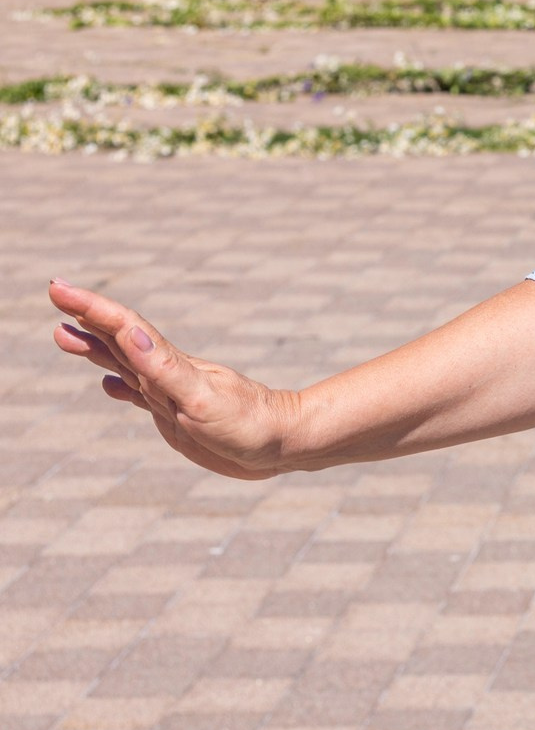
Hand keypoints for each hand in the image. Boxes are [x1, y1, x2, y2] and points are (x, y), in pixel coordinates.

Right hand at [48, 282, 298, 478]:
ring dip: (95, 346)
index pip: (123, 327)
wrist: (283, 443)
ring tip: (64, 334)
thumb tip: (128, 331)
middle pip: (119, 338)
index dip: (90, 307)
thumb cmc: (248, 424)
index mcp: (169, 366)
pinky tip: (107, 383)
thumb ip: (165, 367)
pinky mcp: (177, 414)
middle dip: (86, 317)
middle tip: (56, 292)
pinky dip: (120, 385)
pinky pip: (141, 394)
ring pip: (124, 363)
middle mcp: (167, 374)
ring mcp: (171, 392)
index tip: (58, 286)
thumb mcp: (203, 398)